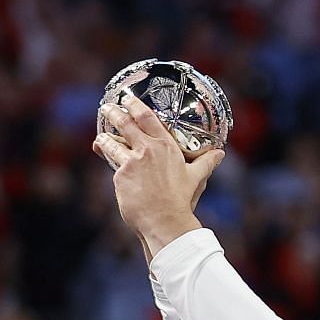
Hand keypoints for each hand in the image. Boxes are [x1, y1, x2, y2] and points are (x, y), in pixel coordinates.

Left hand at [93, 98, 222, 254]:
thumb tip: (220, 154)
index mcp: (165, 146)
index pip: (146, 117)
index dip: (134, 104)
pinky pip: (114, 168)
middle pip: (124, 124)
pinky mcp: (120, 177)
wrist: (165, 220)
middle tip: (106, 108)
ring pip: (111, 144)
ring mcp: (131, 162)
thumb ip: (206, 162)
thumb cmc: (181, 199)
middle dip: (113, 113)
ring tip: (100, 139)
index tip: (126, 98)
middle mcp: (146, 150)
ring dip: (103, 139)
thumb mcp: (195, 177)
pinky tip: (111, 169)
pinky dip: (113, 167)